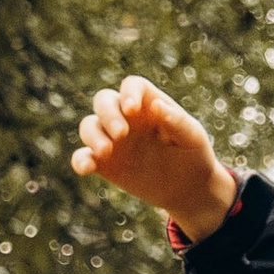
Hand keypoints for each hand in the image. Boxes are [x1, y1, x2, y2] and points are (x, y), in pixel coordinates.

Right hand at [71, 78, 236, 242]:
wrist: (188, 187)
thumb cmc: (193, 154)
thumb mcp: (193, 138)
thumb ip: (177, 121)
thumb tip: (156, 105)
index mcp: (148, 104)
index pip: (132, 86)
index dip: (129, 93)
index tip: (132, 110)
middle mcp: (126, 117)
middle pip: (104, 101)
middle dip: (108, 114)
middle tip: (121, 134)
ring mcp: (112, 139)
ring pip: (89, 126)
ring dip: (93, 135)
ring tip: (106, 152)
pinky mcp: (103, 163)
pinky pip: (82, 156)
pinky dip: (79, 160)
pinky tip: (86, 168)